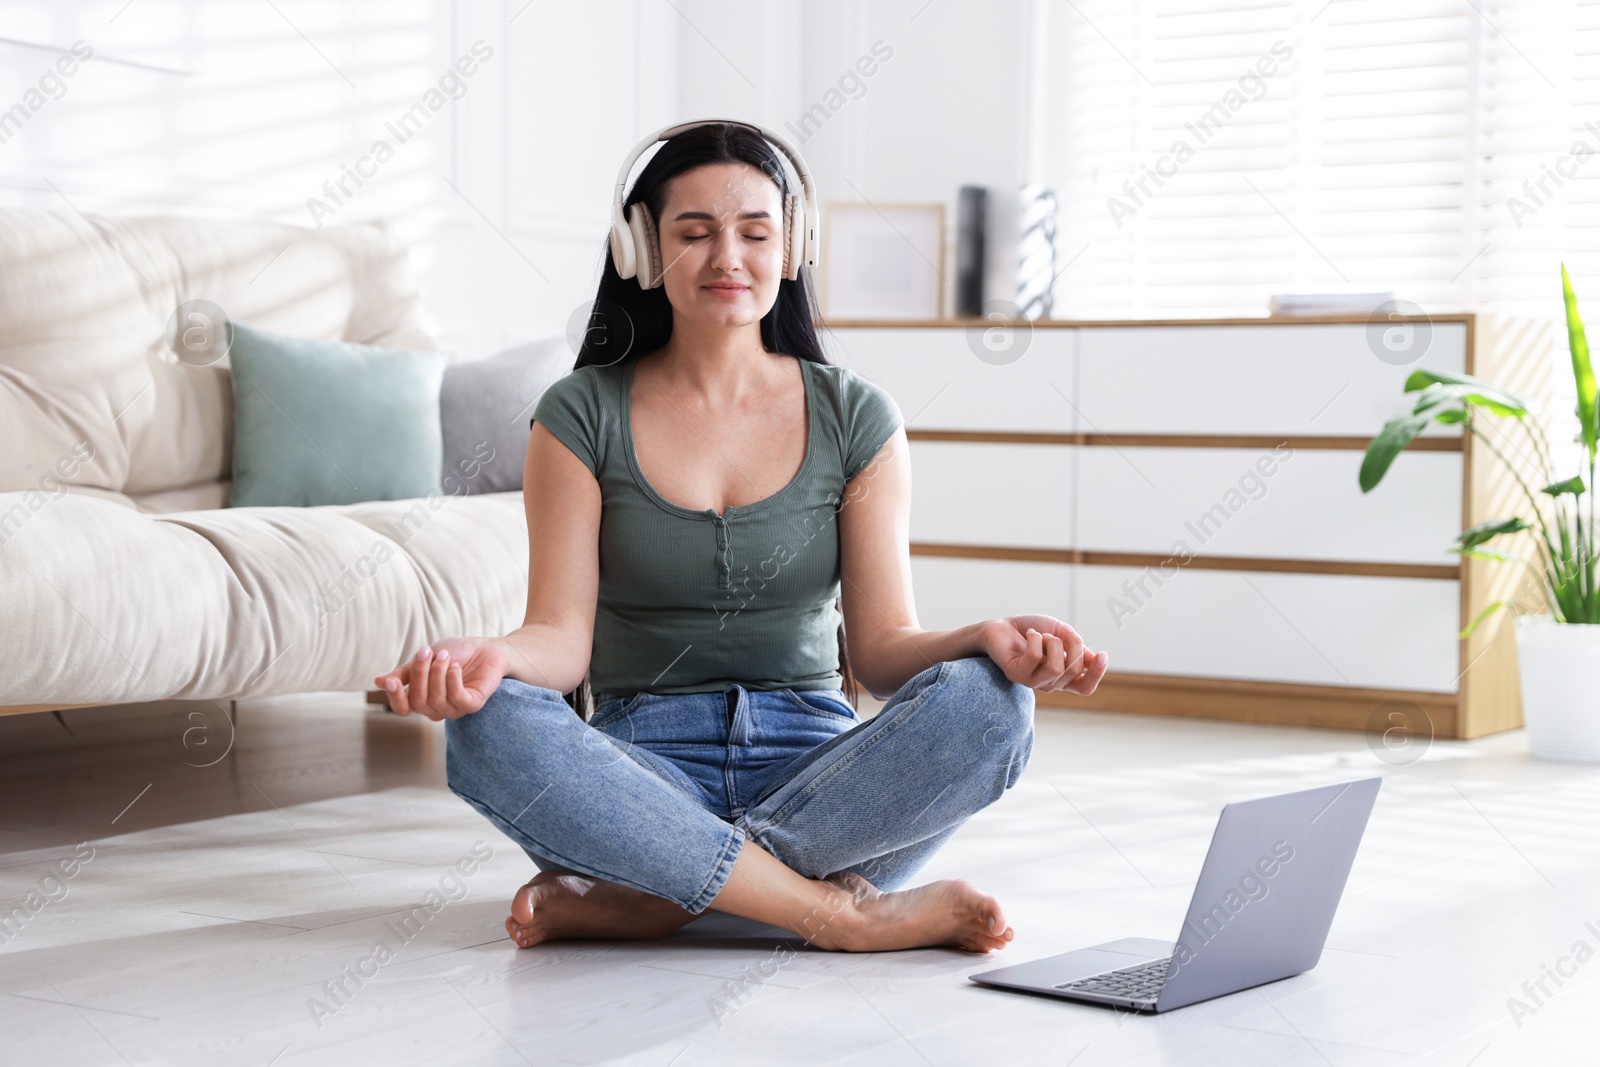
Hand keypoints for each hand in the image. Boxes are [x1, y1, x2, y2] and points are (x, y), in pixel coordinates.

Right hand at [373, 636, 509, 719]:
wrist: (486, 647)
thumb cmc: (455, 653)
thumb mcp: (424, 659)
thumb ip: (404, 673)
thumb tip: (377, 681)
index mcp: (422, 698)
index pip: (402, 709)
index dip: (395, 697)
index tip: (391, 680)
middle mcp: (437, 708)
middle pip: (417, 701)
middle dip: (419, 674)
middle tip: (427, 651)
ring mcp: (455, 709)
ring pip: (436, 699)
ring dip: (437, 673)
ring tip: (445, 655)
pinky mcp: (472, 705)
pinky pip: (456, 698)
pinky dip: (452, 680)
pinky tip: (454, 666)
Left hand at [981, 615, 1107, 694]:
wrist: (1003, 626)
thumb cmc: (1033, 631)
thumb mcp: (1062, 634)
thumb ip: (1077, 647)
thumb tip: (1093, 659)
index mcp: (1063, 677)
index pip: (1085, 687)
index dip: (1096, 674)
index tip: (1103, 653)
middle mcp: (1049, 683)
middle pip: (1073, 672)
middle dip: (1072, 644)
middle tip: (1059, 632)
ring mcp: (1032, 681)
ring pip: (1056, 668)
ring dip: (1052, 642)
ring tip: (1042, 635)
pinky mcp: (1015, 674)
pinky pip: (1034, 657)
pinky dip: (1036, 639)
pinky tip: (1030, 634)